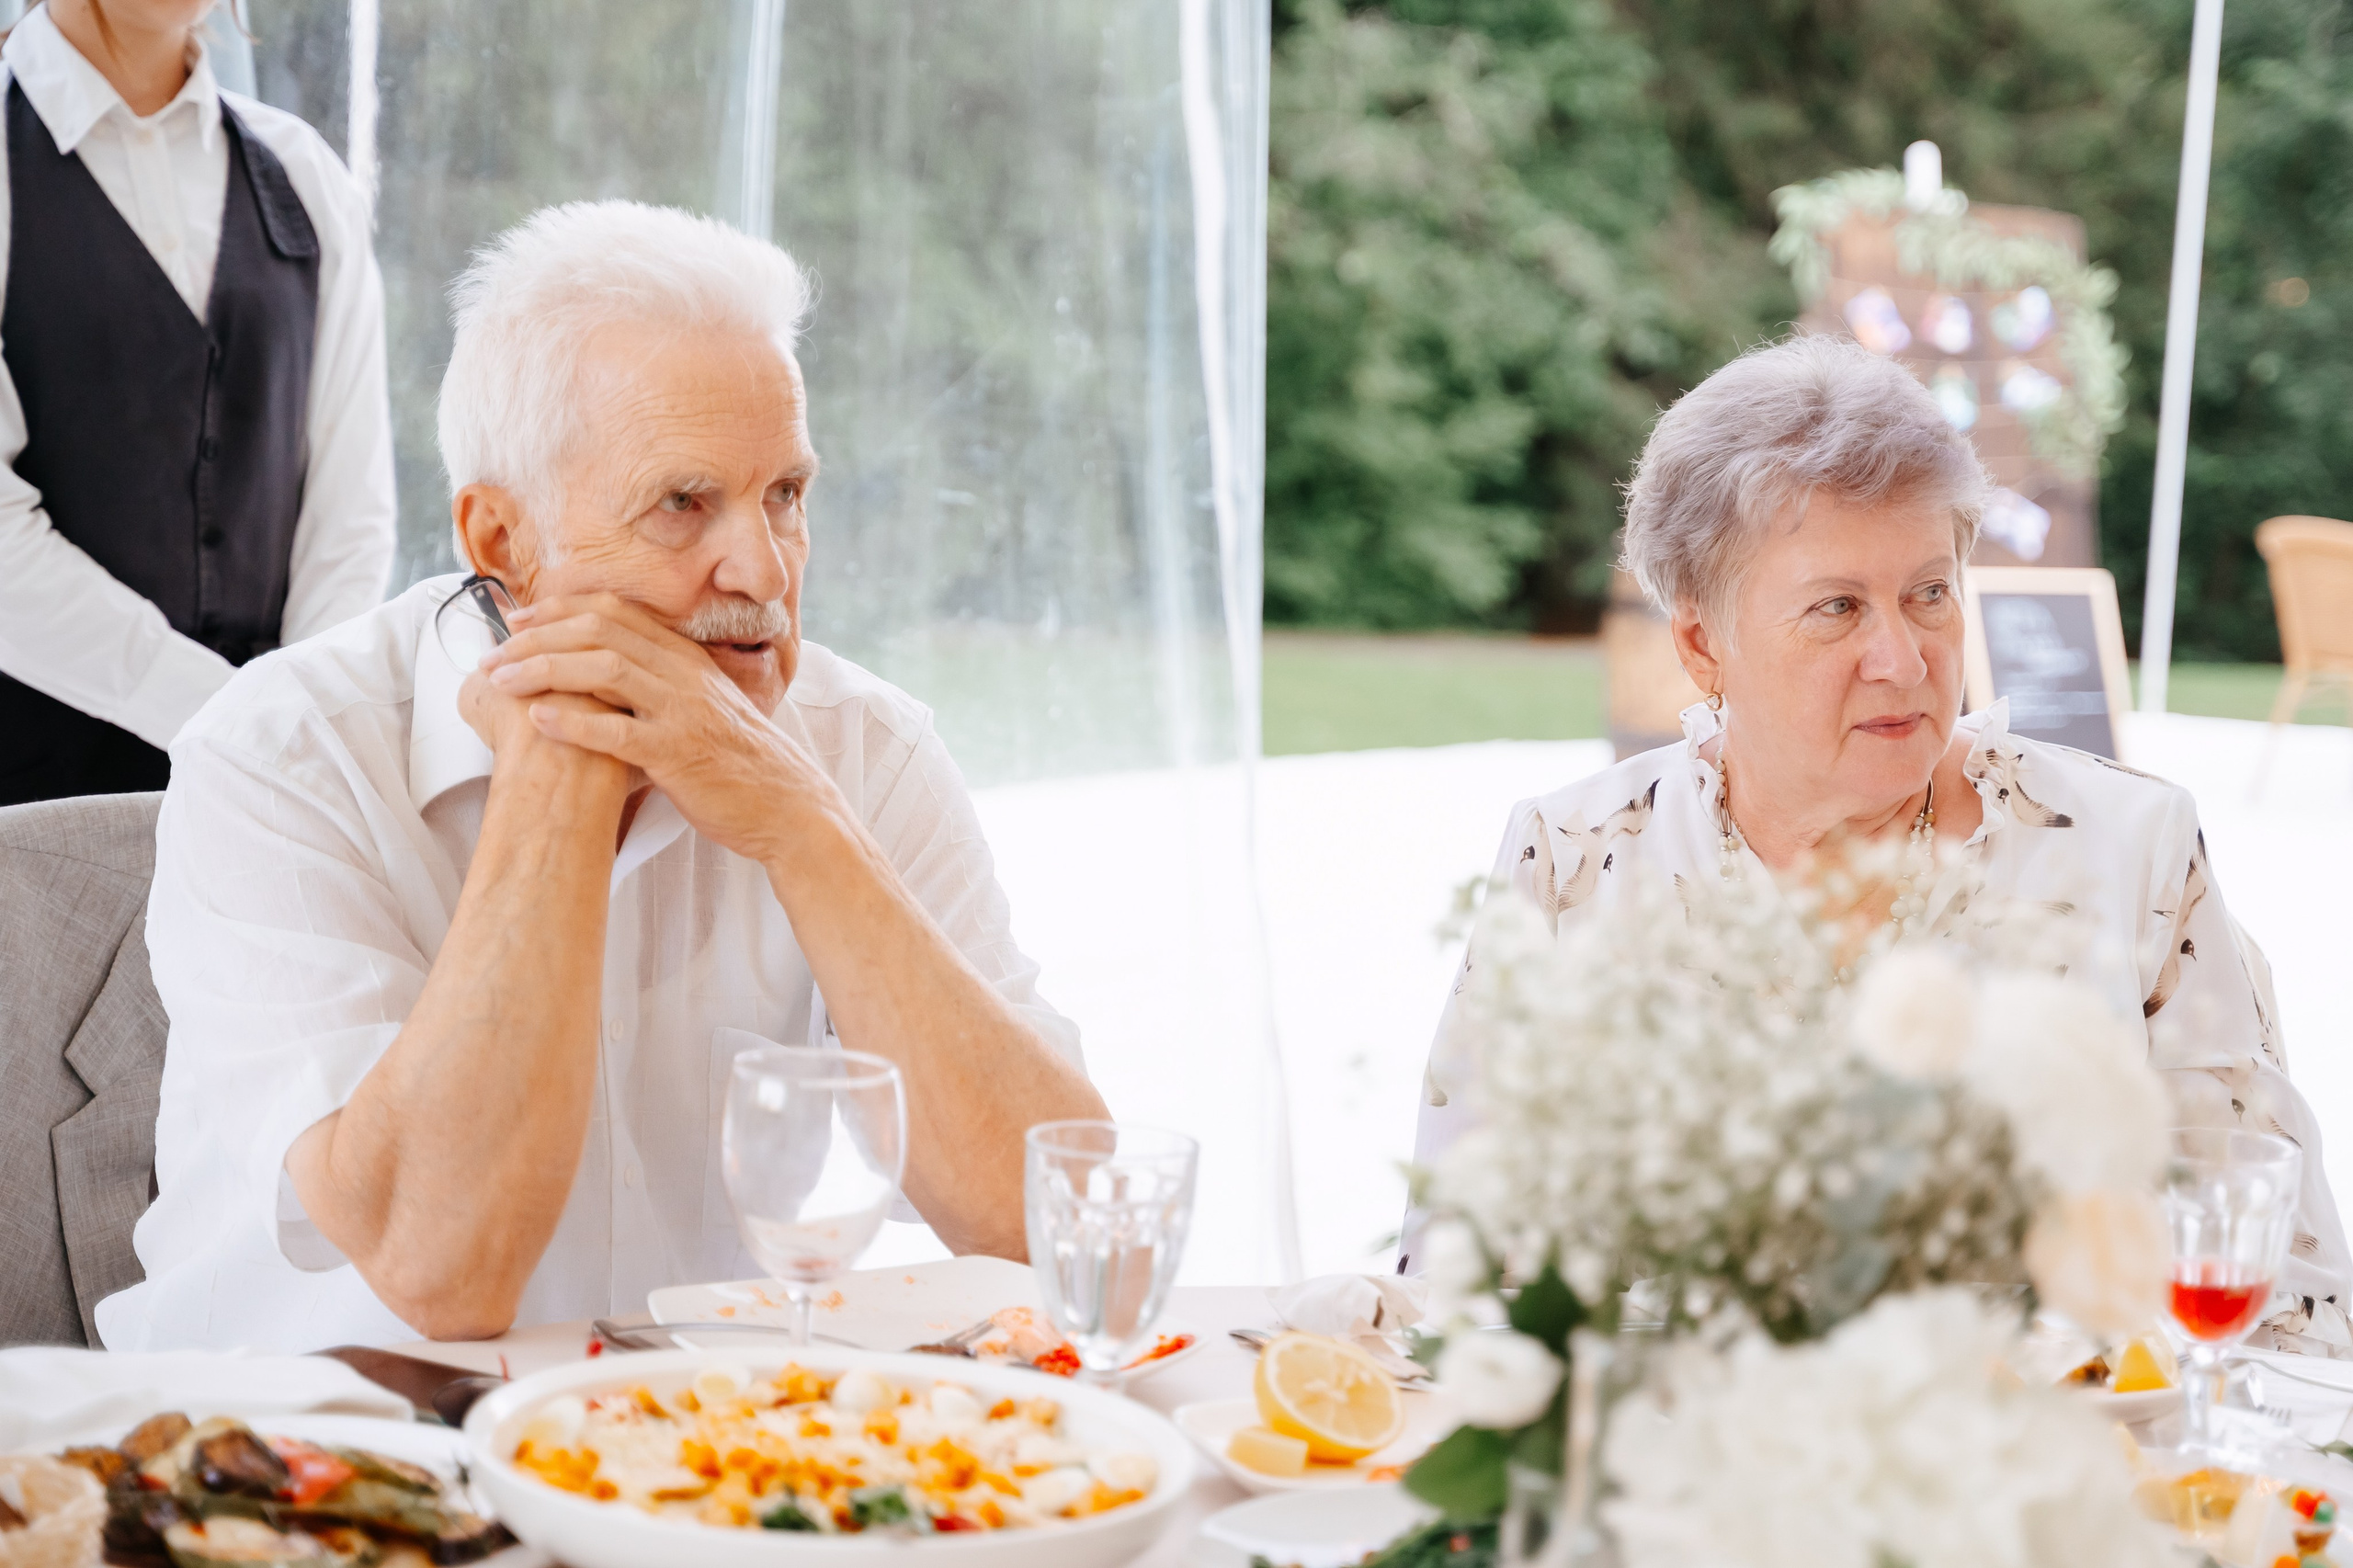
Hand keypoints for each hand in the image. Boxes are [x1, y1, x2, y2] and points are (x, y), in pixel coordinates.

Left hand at [477, 593, 841, 861]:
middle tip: (494, 655)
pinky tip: (539, 721)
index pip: (614, 612)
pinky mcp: (679, 755)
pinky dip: (573, 723)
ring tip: (503, 683)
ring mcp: (683, 712)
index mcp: (687, 660)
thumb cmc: (739, 765)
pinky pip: (618, 732)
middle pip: (600, 632)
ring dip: (544, 670)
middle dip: (537, 638)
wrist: (788, 806)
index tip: (517, 620)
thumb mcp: (704, 708)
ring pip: (604, 670)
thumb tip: (606, 680)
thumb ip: (662, 687)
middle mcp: (684, 676)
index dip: (558, 610)